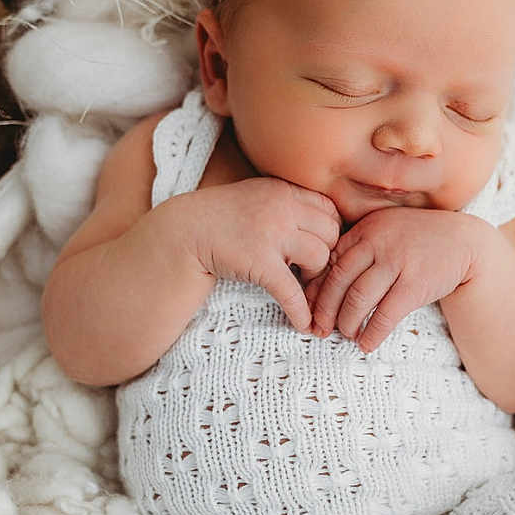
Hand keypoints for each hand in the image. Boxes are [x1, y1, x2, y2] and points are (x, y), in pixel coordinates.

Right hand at [183, 177, 339, 330]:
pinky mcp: (259, 263)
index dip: (331, 231)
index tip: (322, 246)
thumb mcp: (258, 196)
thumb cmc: (222, 218)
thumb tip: (327, 222)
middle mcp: (281, 207)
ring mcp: (270, 235)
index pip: (330, 210)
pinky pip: (292, 291)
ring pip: (319, 258)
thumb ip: (289, 203)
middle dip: (327, 253)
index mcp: (283, 190)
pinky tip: (303, 324)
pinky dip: (301, 312)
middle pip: (331, 233)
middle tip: (310, 268)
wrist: (183, 233)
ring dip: (314, 276)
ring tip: (299, 282)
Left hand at [305, 207, 484, 350]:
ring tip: (346, 335)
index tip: (308, 309)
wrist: (464, 242)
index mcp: (366, 229)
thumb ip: (358, 250)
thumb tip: (321, 286)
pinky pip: (385, 315)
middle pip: (339, 282)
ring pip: (358, 299)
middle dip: (325, 311)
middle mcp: (378, 242)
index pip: (330, 262)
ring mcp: (397, 262)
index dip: (316, 290)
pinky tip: (366, 344)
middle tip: (320, 330)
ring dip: (348, 323)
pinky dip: (372, 333)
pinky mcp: (415, 284)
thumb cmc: (417, 242)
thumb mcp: (386, 232)